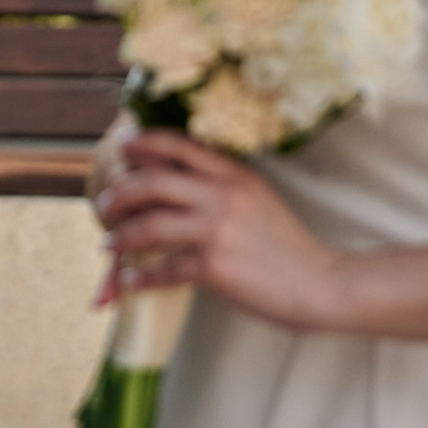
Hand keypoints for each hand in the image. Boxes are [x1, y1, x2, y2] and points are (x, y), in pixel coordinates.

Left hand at [94, 130, 348, 331]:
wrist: (322, 284)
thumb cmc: (289, 246)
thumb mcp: (259, 198)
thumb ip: (223, 185)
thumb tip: (178, 180)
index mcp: (235, 175)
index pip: (180, 146)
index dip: (145, 143)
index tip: (123, 147)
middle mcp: (223, 196)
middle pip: (153, 181)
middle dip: (120, 192)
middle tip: (105, 204)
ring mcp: (217, 230)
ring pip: (150, 225)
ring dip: (123, 236)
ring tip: (111, 243)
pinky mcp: (214, 267)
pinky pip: (163, 269)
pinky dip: (141, 276)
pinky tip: (131, 280)